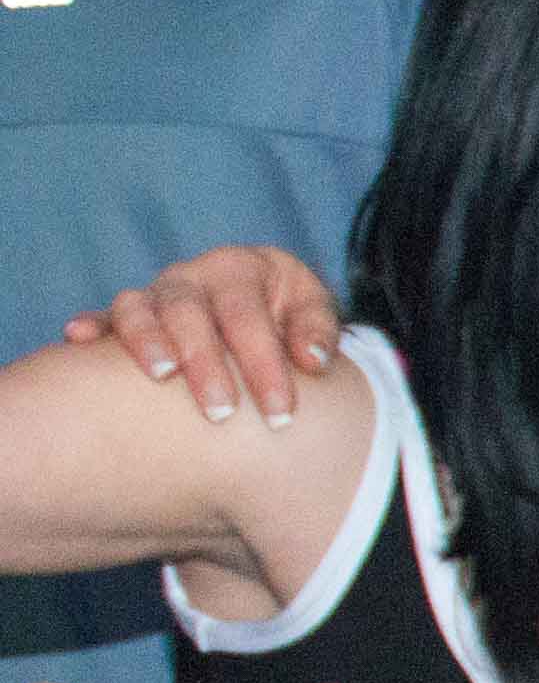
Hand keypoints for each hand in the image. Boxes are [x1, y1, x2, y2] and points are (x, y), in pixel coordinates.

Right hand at [65, 243, 337, 426]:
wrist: (258, 300)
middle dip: (205, 364)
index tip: (281, 413)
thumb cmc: (288, 313)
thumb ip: (317, 331)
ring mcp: (155, 295)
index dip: (264, 363)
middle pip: (189, 313)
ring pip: (138, 309)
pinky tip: (77, 339)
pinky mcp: (126, 316)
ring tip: (160, 375)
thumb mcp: (313, 310)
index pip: (248, 315)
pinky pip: (103, 317)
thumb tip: (313, 361)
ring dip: (145, 341)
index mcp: (239, 269)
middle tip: (221, 413)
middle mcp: (191, 278)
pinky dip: (90, 326)